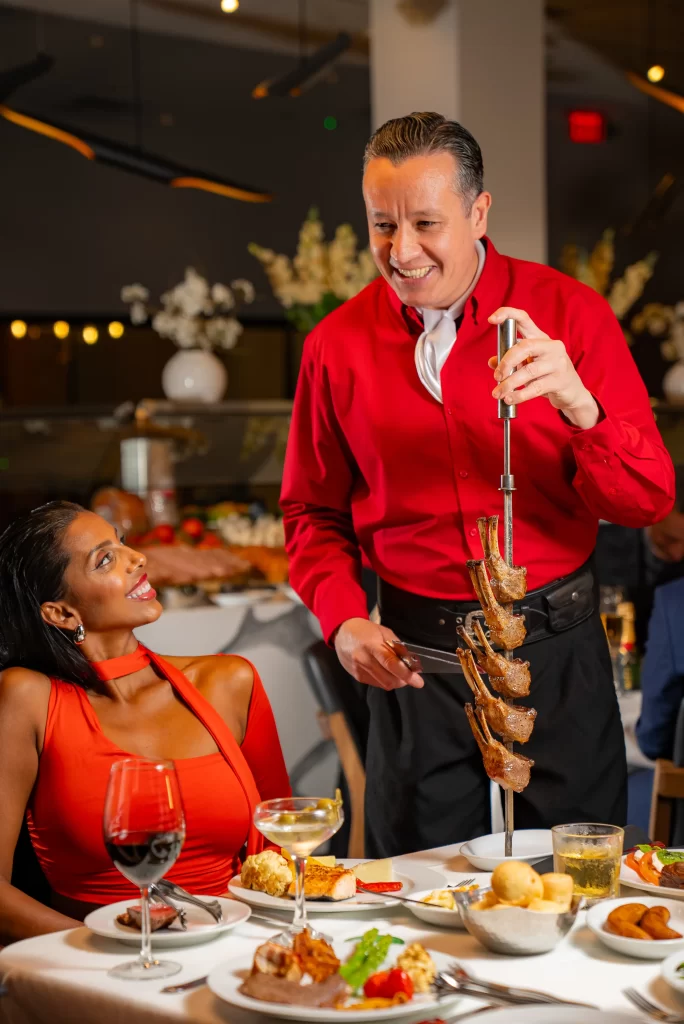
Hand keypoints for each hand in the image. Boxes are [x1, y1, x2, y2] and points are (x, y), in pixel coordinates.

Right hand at [334, 618, 423, 690]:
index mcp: (372, 645)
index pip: (391, 663)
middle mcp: (364, 660)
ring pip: (383, 684)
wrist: (341, 633)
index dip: (406, 674)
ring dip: (395, 682)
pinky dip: (385, 680)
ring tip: (399, 673)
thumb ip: (396, 646)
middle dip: (403, 681)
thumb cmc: (364, 630)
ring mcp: (359, 670)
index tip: (418, 681)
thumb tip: (410, 660)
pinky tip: (385, 672)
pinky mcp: (357, 677)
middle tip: (411, 676)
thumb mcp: (383, 632)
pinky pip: (376, 684)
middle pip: (388, 679)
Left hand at [488, 307, 599, 428]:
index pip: (524, 319)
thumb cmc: (546, 375)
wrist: (572, 392)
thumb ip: (510, 361)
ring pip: (528, 371)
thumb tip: (492, 362)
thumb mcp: (528, 365)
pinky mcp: (560, 380)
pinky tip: (510, 399)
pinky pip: (535, 387)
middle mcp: (551, 346)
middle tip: (496, 377)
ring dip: (509, 384)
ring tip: (498, 393)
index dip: (507, 315)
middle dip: (506, 362)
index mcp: (540, 337)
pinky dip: (519, 395)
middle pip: (524, 346)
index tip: (491, 319)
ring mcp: (557, 362)